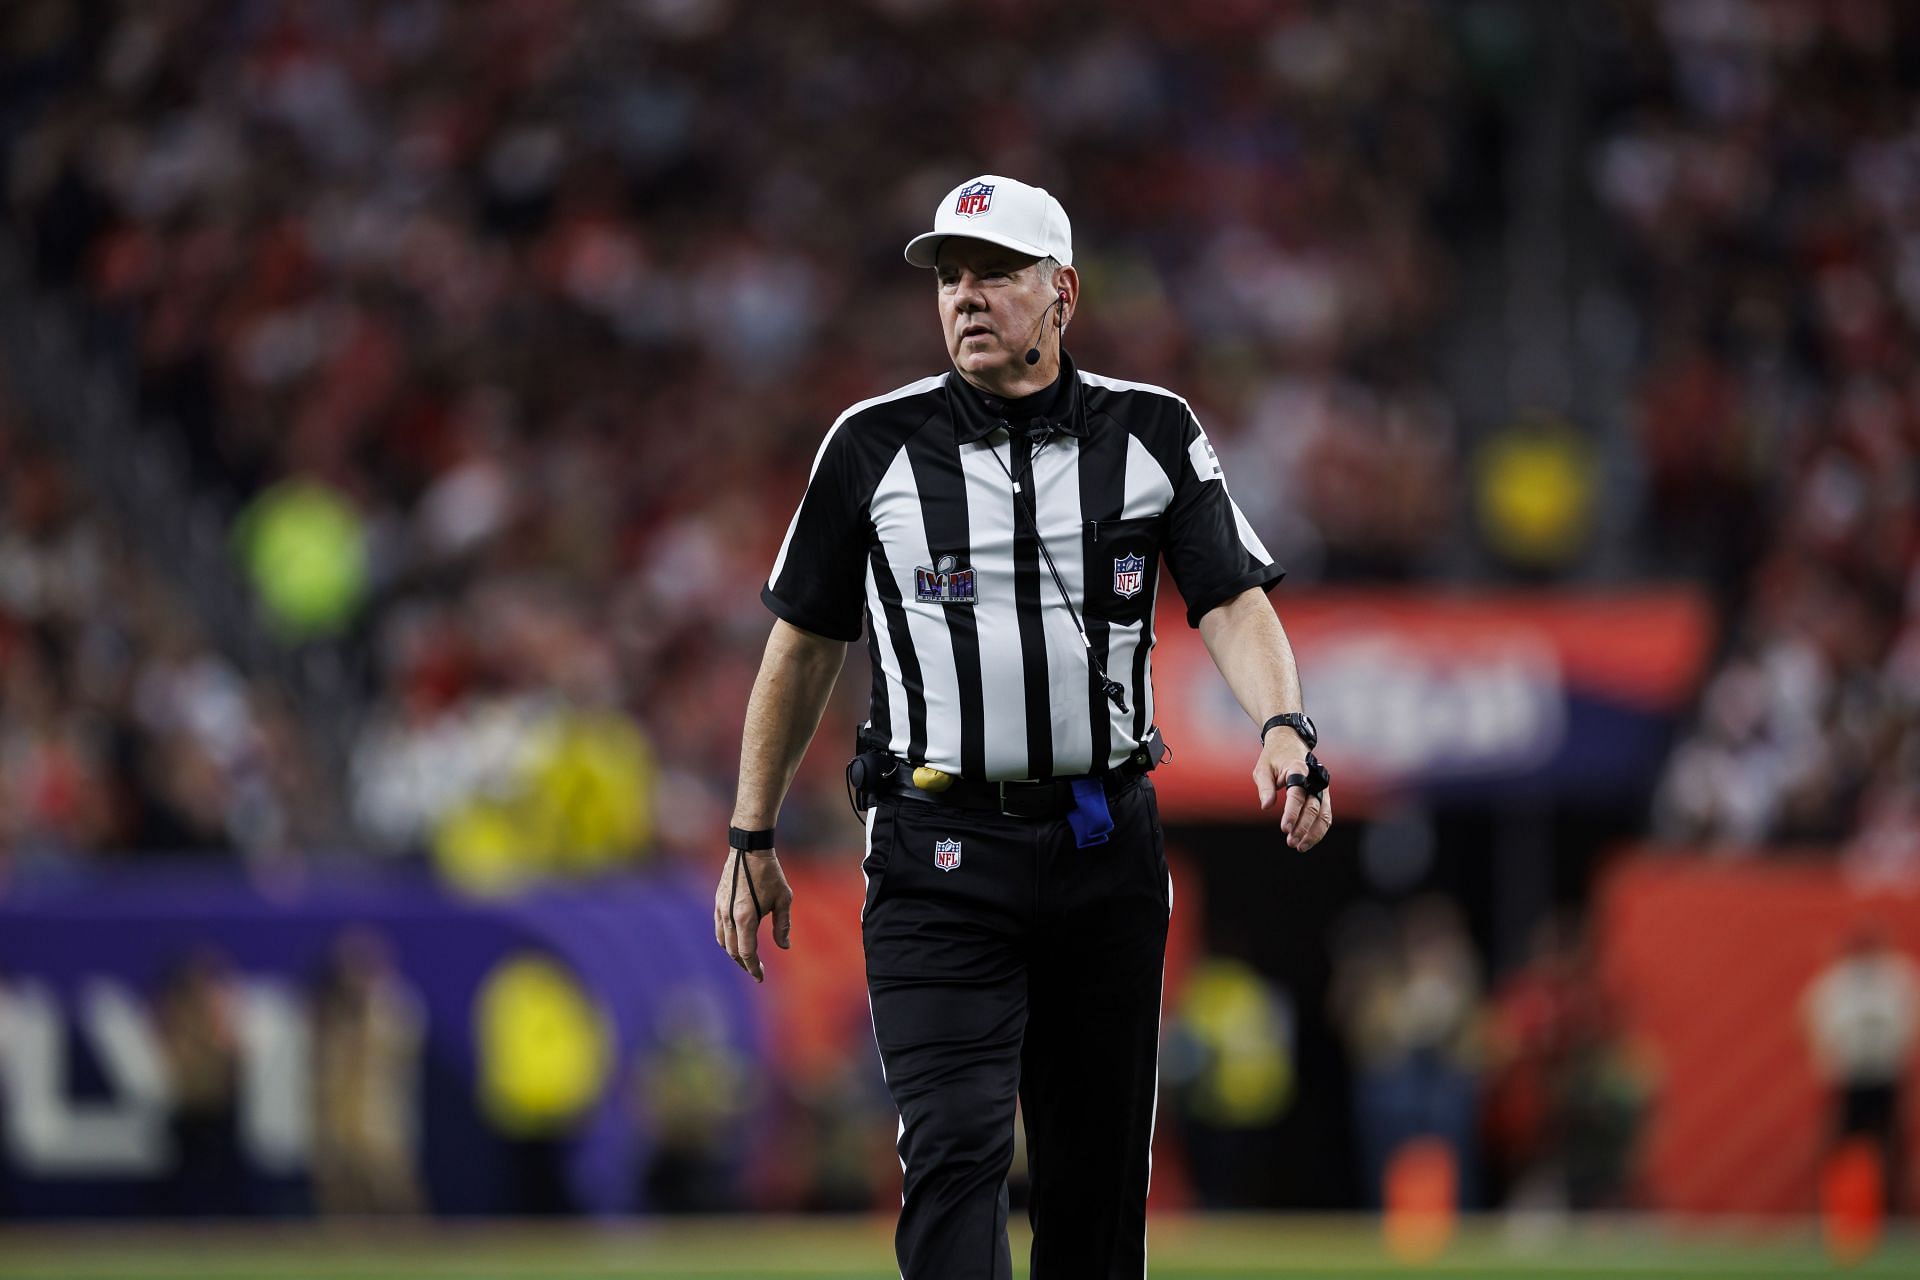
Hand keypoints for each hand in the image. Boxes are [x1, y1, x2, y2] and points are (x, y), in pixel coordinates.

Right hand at [712, 847, 793, 982]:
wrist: (748, 849)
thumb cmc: (769, 873)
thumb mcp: (783, 899)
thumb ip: (782, 925)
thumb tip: (785, 947)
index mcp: (745, 917)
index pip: (746, 952)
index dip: (753, 968)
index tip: (761, 978)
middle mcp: (728, 916)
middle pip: (733, 950)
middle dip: (745, 964)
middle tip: (756, 971)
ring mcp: (720, 908)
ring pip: (723, 941)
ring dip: (734, 953)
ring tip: (747, 959)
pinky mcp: (718, 901)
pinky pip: (719, 928)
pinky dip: (727, 940)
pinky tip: (738, 940)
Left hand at [1253, 731, 1332, 851]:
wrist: (1290, 744)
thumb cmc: (1274, 758)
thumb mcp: (1263, 768)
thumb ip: (1265, 787)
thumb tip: (1266, 806)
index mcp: (1298, 769)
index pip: (1297, 794)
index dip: (1292, 813)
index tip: (1284, 828)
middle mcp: (1314, 779)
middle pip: (1313, 807)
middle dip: (1303, 827)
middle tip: (1291, 842)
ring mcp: (1322, 788)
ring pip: (1324, 814)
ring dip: (1314, 833)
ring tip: (1300, 847)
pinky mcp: (1323, 795)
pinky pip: (1325, 815)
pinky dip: (1319, 830)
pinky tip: (1308, 841)